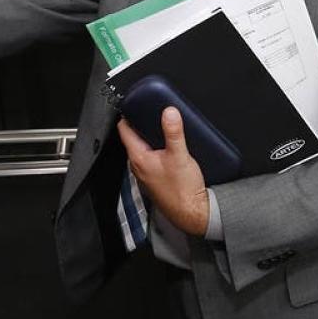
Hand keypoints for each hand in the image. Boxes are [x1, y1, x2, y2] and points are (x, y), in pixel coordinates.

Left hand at [117, 107, 209, 236]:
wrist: (192, 213)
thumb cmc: (183, 191)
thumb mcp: (180, 155)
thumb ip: (174, 132)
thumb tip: (169, 112)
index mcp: (138, 158)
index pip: (124, 130)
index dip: (128, 115)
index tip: (134, 105)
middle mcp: (138, 167)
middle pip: (133, 139)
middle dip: (141, 125)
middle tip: (151, 113)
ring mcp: (145, 175)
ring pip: (142, 150)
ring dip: (149, 139)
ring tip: (160, 127)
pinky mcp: (154, 180)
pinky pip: (151, 160)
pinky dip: (156, 151)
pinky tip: (169, 149)